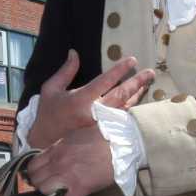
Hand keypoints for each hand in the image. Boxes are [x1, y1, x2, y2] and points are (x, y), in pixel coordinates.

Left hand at [25, 125, 115, 195]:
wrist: (120, 143)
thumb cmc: (100, 137)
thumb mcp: (73, 136)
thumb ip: (60, 147)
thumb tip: (52, 155)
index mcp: (55, 149)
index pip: (32, 166)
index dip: (35, 173)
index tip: (41, 176)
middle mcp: (57, 162)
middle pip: (35, 180)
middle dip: (39, 184)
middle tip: (48, 187)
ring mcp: (67, 176)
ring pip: (44, 191)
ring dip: (49, 194)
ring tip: (58, 194)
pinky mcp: (80, 188)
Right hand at [26, 50, 154, 148]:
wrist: (45, 142)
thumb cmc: (47, 113)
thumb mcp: (50, 89)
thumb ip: (65, 71)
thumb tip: (74, 53)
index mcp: (81, 100)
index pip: (105, 81)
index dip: (120, 70)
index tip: (132, 60)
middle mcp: (94, 113)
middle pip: (121, 95)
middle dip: (137, 82)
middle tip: (149, 72)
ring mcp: (100, 125)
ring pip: (124, 108)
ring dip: (137, 95)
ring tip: (146, 85)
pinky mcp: (102, 133)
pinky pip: (121, 119)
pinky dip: (130, 109)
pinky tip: (136, 102)